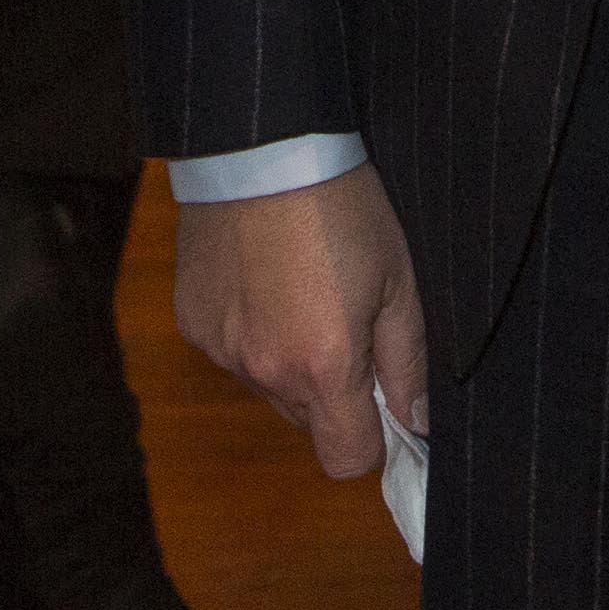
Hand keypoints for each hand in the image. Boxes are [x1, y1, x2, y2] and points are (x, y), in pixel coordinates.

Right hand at [173, 164, 429, 477]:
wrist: (263, 149)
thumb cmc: (342, 207)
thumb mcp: (397, 278)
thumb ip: (407, 361)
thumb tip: (414, 422)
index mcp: (325, 368)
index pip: (346, 460)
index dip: (371, 439)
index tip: (381, 400)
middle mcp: (267, 371)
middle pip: (308, 423)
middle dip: (332, 392)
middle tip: (346, 324)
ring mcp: (223, 351)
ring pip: (269, 388)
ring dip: (289, 362)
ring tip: (301, 290)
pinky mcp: (194, 324)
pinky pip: (233, 353)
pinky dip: (252, 333)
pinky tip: (264, 279)